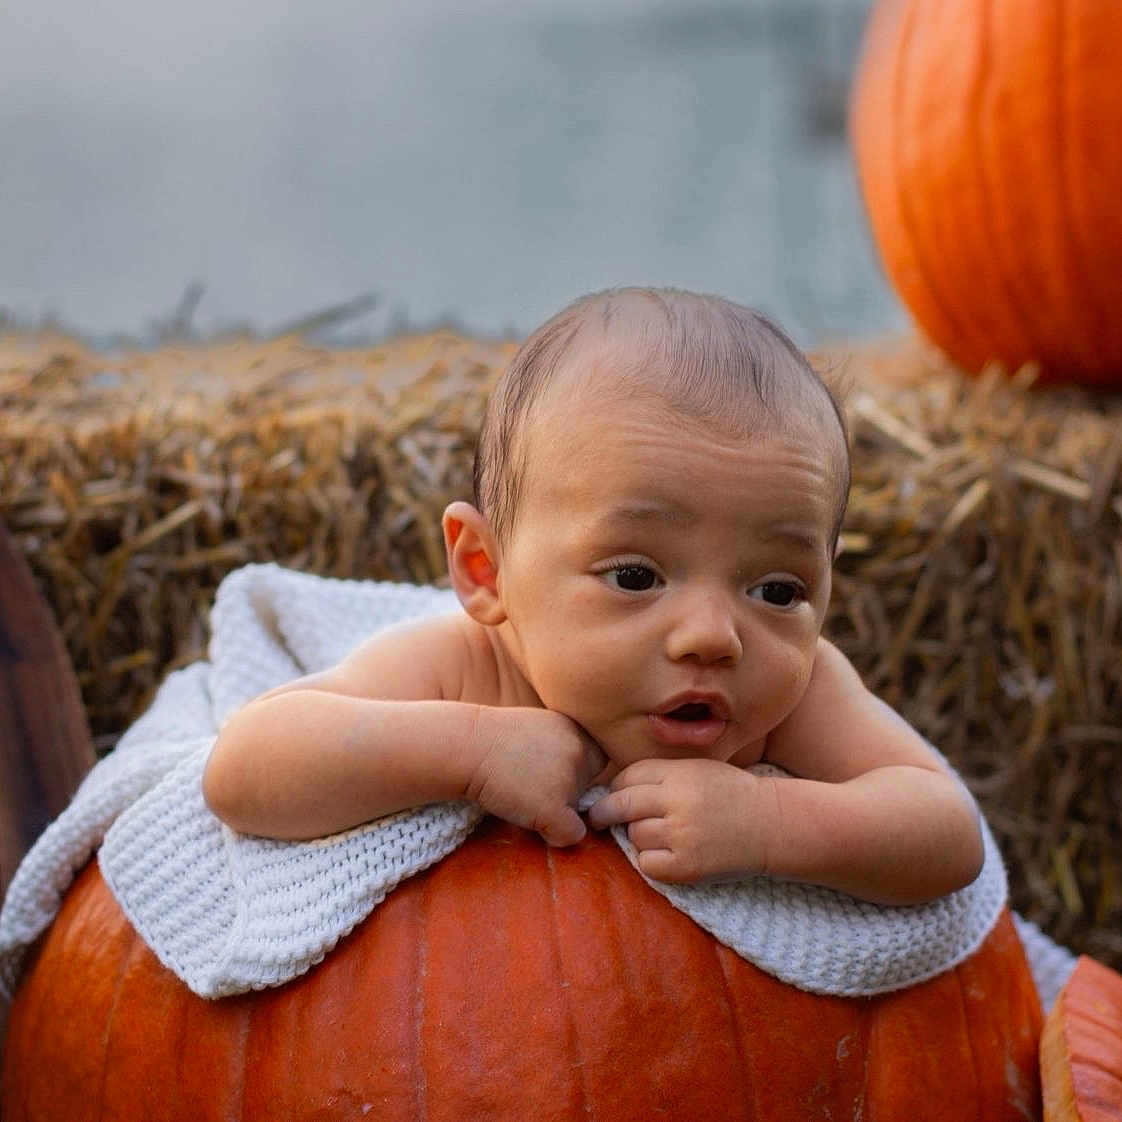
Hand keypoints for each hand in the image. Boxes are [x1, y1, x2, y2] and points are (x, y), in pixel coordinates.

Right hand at [465, 707, 607, 846]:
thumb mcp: (538, 725)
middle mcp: (579, 752)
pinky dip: (555, 835)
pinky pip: (571, 834)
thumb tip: (574, 770)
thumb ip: (562, 742)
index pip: (598, 760)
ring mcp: (569, 780)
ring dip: (558, 810)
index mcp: (576, 730)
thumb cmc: (492, 739)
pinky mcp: (554, 808)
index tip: (550, 773)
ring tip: (524, 796)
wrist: (465, 747)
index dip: (578, 772)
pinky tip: (531, 819)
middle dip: (572, 792)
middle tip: (536, 787)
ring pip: (579, 810)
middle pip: (591, 786)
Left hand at [587, 758, 766, 883]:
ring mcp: (681, 835)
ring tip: (664, 834)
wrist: (771, 825)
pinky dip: (651, 861)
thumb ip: (660, 775)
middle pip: (621, 805)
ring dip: (639, 836)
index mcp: (679, 773)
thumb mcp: (697, 769)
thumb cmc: (731, 794)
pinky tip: (670, 854)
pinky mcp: (686, 866)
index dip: (617, 786)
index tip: (614, 794)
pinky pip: (647, 864)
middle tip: (595, 817)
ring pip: (634, 835)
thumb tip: (614, 789)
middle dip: (604, 811)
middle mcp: (677, 802)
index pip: (627, 776)